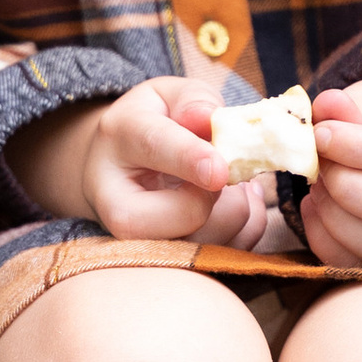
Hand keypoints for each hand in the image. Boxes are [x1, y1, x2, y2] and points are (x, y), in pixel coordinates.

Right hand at [7, 76, 271, 245]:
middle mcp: (118, 201)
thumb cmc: (149, 128)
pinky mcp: (168, 265)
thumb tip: (209, 117)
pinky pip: (230, 250)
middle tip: (225, 170)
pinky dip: (246, 224)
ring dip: (238, 207)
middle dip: (219, 194)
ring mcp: (140, 243)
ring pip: (211, 239)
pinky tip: (229, 202)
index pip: (154, 148)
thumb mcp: (166, 96)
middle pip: (183, 215)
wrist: (114, 173)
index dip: (190, 159)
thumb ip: (192, 100)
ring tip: (225, 184)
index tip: (219, 170)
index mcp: (119, 140)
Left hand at [301, 79, 361, 266]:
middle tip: (319, 165)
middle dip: (346, 188)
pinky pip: (357, 266)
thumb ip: (346, 107)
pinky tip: (316, 207)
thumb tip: (327, 107)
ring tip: (318, 185)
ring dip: (334, 217)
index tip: (320, 135)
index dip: (356, 147)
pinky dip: (324, 238)